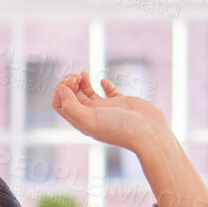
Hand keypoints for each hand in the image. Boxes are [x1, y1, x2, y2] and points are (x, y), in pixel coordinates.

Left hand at [51, 72, 168, 152]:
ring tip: (84, 74)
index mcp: (82, 121)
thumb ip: (71, 106)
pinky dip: (104, 84)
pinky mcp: (120, 102)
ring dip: (81, 81)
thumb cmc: (119, 128)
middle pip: (71, 97)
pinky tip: (103, 81)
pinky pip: (108, 91)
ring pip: (87, 92)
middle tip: (76, 76)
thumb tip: (61, 90)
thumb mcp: (89, 119)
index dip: (61, 91)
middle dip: (69, 83)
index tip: (71, 83)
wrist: (147, 132)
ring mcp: (106, 108)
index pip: (60, 104)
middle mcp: (92, 115)